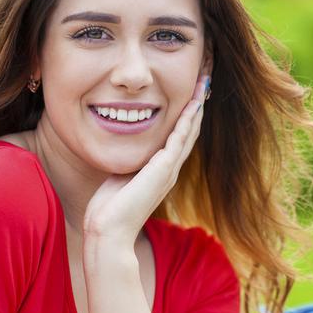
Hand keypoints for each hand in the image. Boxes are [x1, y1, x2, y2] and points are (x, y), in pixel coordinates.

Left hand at [83, 73, 210, 246]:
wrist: (110, 232)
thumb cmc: (108, 211)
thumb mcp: (119, 180)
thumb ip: (127, 166)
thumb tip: (121, 154)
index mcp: (161, 171)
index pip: (178, 137)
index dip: (185, 115)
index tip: (189, 93)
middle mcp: (170, 169)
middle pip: (189, 131)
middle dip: (195, 105)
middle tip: (203, 81)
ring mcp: (169, 169)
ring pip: (189, 131)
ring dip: (196, 107)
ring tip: (203, 84)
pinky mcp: (163, 169)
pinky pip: (179, 138)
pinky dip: (187, 119)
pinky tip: (194, 103)